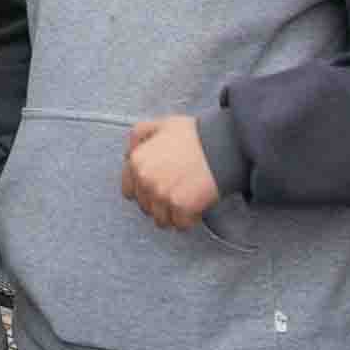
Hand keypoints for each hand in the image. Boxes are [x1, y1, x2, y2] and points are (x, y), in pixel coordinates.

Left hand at [121, 115, 219, 229]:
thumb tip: (127, 154)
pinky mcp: (181, 207)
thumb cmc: (195, 135)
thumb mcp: (160, 125)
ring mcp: (162, 195)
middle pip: (146, 208)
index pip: (129, 192)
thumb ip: (138, 136)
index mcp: (137, 162)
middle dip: (160, 203)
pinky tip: (196, 206)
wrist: (222, 145)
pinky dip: (190, 219)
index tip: (157, 189)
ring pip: (161, 220)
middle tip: (177, 192)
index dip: (145, 192)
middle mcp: (145, 180)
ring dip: (174, 214)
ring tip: (187, 199)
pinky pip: (181, 225)